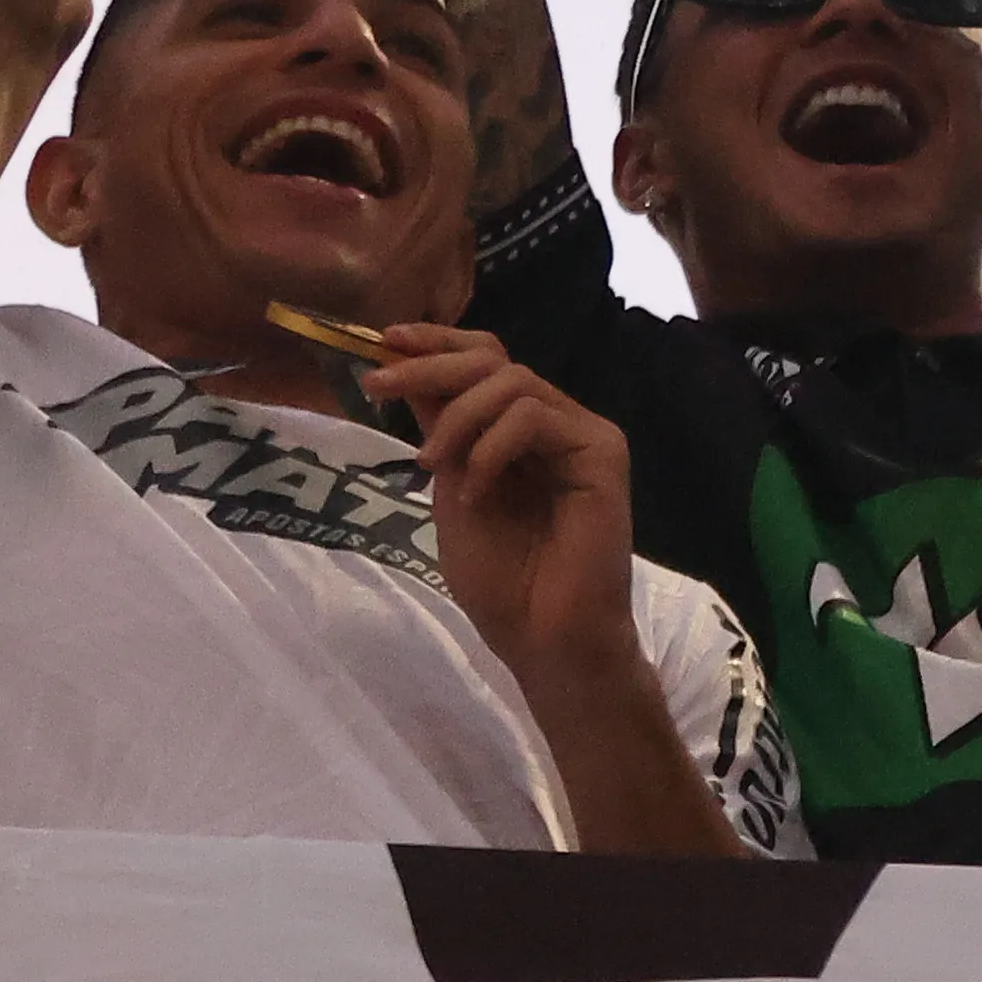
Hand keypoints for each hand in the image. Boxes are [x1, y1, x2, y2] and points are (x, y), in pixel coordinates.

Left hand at [353, 322, 645, 694]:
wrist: (546, 640)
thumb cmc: (504, 584)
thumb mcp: (450, 492)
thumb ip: (440, 434)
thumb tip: (408, 374)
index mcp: (520, 431)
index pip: (484, 361)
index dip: (436, 343)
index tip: (384, 341)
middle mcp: (555, 422)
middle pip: (494, 359)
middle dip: (430, 364)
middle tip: (378, 384)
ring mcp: (582, 434)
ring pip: (512, 381)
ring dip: (457, 417)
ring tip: (432, 465)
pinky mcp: (603, 452)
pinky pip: (535, 417)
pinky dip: (492, 448)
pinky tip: (477, 492)